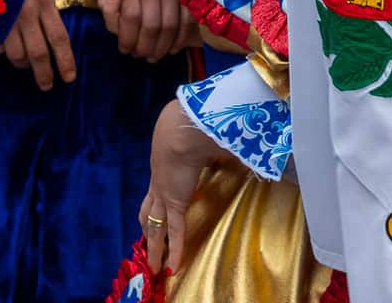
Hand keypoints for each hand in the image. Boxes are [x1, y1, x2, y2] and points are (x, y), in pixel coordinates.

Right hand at [0, 0, 74, 90]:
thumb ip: (49, 12)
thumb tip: (55, 39)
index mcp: (45, 3)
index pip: (59, 38)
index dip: (65, 60)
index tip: (69, 78)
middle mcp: (26, 13)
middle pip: (38, 53)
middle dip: (44, 73)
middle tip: (47, 86)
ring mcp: (5, 20)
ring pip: (16, 54)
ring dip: (22, 64)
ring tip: (26, 64)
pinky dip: (2, 50)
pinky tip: (4, 46)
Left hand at [138, 100, 224, 273]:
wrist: (186, 126)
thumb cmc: (199, 124)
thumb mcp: (208, 136)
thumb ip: (222, 142)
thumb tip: (244, 137)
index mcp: (167, 165)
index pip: (158, 191)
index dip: (157, 205)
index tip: (157, 212)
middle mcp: (161, 183)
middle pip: (148, 213)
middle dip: (148, 231)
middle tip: (147, 246)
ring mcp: (165, 195)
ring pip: (155, 228)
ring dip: (154, 247)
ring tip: (155, 264)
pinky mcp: (175, 203)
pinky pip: (175, 232)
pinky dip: (175, 250)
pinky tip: (173, 267)